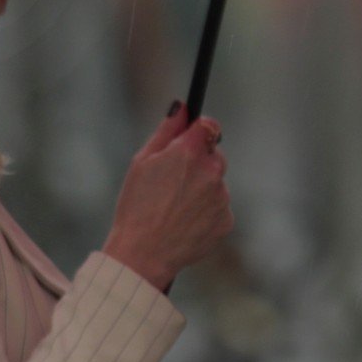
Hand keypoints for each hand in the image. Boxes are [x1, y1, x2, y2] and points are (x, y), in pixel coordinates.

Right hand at [102, 103, 231, 294]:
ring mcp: (221, 197)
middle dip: (199, 162)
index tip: (192, 138)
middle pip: (214, 155)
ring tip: (175, 207)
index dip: (200, 130)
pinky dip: (206, 212)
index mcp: (189, 152)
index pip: (209, 125)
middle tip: (174, 181)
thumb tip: (182, 106)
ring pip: (216, 184)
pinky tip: (185, 222)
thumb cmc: (136, 206)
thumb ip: (166, 130)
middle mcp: (212, 171)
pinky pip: (219, 208)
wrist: (143, 254)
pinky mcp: (226, 221)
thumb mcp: (141, 162)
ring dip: (202, 189)